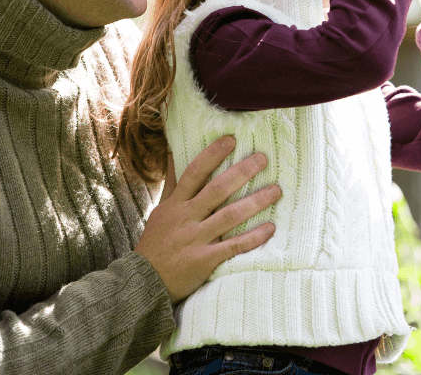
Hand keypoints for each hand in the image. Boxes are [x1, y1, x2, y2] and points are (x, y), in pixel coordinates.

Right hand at [134, 136, 279, 303]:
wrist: (144, 281)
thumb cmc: (156, 242)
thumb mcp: (160, 209)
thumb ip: (172, 182)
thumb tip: (172, 150)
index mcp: (175, 204)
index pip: (194, 172)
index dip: (212, 155)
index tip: (231, 140)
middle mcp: (186, 218)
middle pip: (217, 190)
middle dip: (241, 172)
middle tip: (263, 159)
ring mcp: (196, 239)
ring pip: (229, 216)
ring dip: (255, 202)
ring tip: (276, 190)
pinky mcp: (205, 260)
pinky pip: (234, 246)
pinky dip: (253, 237)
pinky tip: (270, 228)